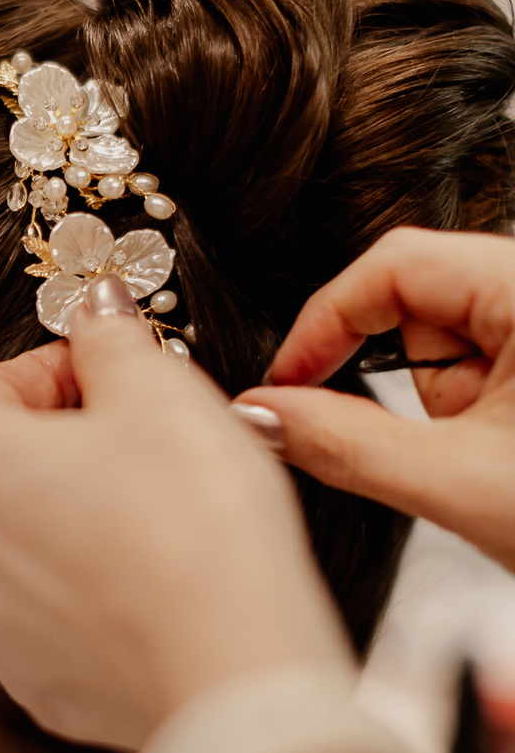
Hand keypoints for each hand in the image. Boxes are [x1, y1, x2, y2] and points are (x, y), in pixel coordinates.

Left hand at [0, 283, 349, 750]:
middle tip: (150, 437)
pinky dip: (90, 587)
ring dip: (76, 512)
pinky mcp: (30, 678)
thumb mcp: (158, 390)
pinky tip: (153, 578)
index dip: (63, 368)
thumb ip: (111, 337)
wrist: (230, 669)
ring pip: (23, 539)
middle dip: (68, 439)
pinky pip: (50, 610)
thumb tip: (95, 310)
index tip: (120, 372)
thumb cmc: (193, 523)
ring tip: (160, 510)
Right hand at [236, 228, 514, 570]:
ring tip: (486, 465)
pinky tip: (498, 463)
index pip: (394, 266)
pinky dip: (464, 420)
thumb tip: (261, 415)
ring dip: (437, 407)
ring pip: (445, 343)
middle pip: (416, 300)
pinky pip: (478, 373)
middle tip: (388, 440)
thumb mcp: (458, 486)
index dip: (326, 322)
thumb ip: (342, 443)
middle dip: (393, 375)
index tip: (284, 384)